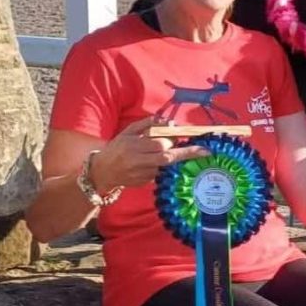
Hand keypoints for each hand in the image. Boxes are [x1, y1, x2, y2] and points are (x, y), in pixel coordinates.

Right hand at [89, 116, 210, 193]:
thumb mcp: (128, 132)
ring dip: (177, 159)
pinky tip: (164, 162)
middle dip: (185, 153)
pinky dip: (166, 166)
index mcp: (134, 146)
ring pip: (166, 166)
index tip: (192, 140)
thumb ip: (147, 124)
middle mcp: (139, 161)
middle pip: (167, 157)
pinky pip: (160, 173)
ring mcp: (142, 174)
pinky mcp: (145, 183)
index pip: (161, 143)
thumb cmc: (117, 148)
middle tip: (203, 151)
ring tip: (188, 154)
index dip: (176, 140)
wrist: (102, 172)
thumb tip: (168, 122)